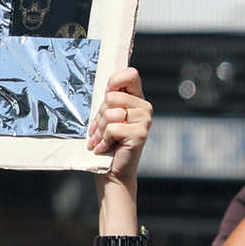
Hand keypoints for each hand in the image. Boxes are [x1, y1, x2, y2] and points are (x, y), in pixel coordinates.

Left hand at [85, 67, 149, 183]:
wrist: (113, 171)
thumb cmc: (107, 142)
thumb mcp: (106, 116)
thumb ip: (109, 101)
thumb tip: (107, 87)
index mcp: (137, 99)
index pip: (130, 74)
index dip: (115, 80)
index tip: (107, 92)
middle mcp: (144, 107)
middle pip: (111, 97)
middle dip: (100, 115)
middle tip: (101, 129)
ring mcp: (145, 120)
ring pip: (110, 113)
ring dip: (100, 129)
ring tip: (102, 139)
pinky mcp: (140, 133)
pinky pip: (112, 128)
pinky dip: (104, 140)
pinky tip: (106, 147)